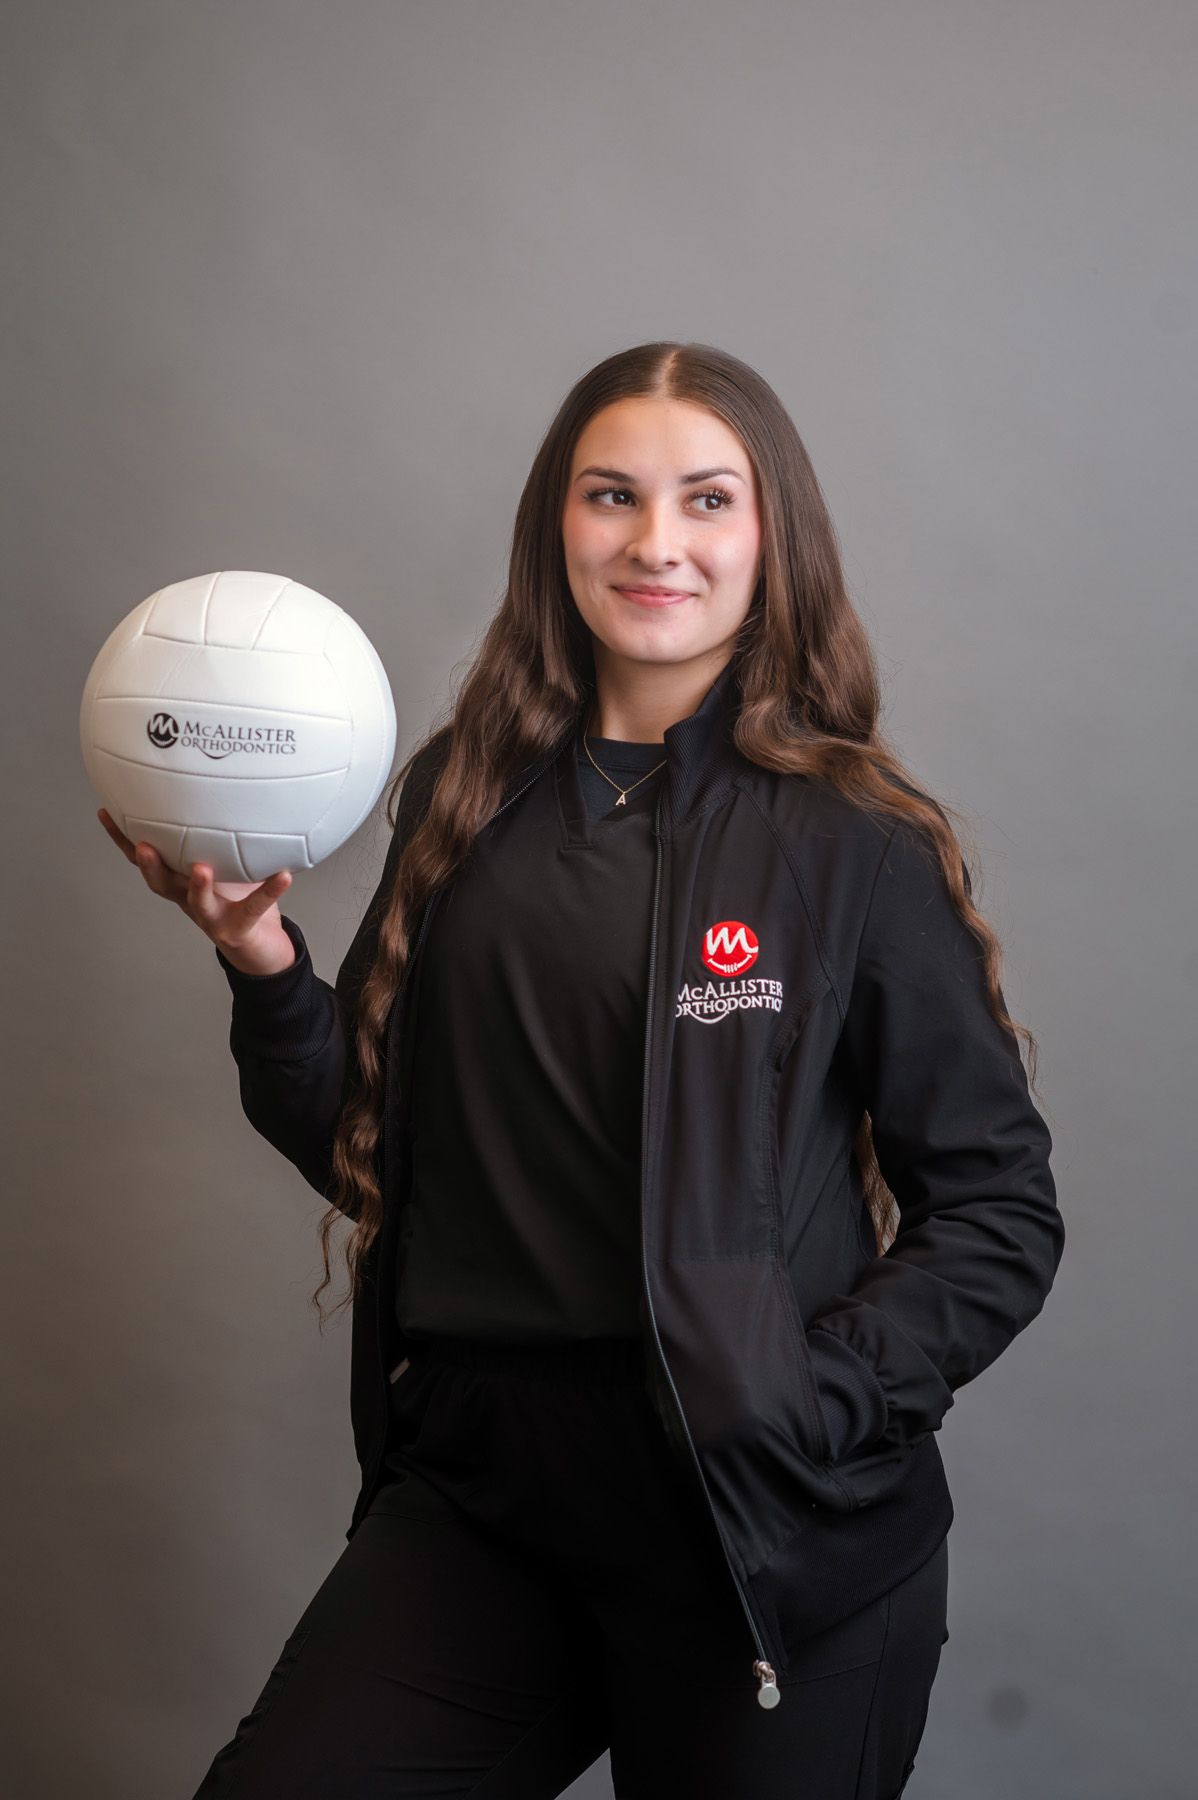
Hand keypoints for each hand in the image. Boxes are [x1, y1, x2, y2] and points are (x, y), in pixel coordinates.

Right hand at [97, 808, 296, 974]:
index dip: (123, 839)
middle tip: (143, 845)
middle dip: (148, 864)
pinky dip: (270, 891)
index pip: (144, 859)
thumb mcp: (226, 862)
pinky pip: (255, 907)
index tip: (107, 811)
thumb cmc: (239, 899)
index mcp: (180, 881)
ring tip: (201, 868)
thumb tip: (229, 785)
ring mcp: (212, 916)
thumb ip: (220, 834)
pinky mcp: (238, 928)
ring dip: (197, 886)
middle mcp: (189, 899)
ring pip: (197, 903)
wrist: (260, 949)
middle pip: (160, 883)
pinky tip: (284, 875)